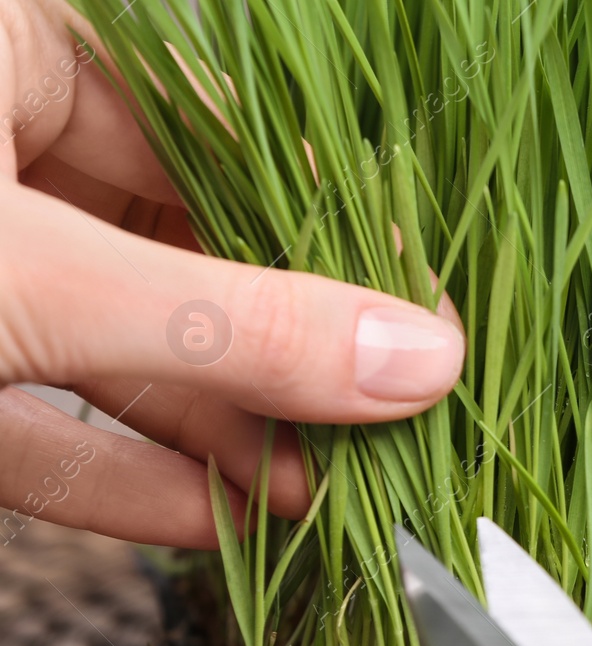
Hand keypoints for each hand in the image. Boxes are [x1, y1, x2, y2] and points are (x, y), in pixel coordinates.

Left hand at [0, 0, 462, 548]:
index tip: (428, 332)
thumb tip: (415, 360)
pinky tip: (217, 522)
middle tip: (380, 438)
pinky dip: (126, 479)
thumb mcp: (31, 277)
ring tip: (318, 499)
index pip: (230, 143)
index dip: (341, 241)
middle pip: (185, 258)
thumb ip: (229, 325)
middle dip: (282, 367)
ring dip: (221, 438)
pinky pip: (45, 423)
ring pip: (121, 351)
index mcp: (15, 56)